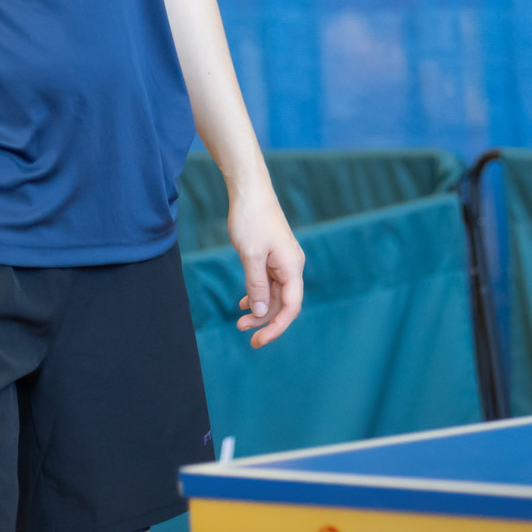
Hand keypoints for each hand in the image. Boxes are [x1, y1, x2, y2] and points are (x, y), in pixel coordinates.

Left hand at [228, 181, 304, 348]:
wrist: (250, 190)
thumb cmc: (251, 219)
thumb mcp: (251, 255)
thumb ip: (257, 285)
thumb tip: (262, 313)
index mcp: (292, 266)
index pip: (291, 306)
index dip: (277, 327)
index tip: (260, 340)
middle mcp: (292, 266)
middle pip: (283, 303)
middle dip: (264, 320)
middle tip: (242, 332)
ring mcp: (282, 262)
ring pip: (274, 295)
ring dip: (259, 309)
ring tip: (239, 320)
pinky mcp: (273, 257)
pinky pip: (269, 283)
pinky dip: (257, 295)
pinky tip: (244, 303)